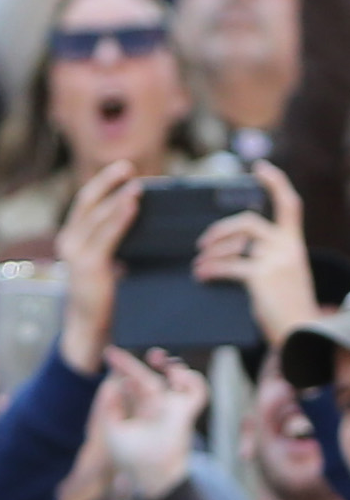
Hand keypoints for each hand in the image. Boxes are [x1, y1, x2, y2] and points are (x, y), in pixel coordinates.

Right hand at [55, 159, 143, 369]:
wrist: (94, 328)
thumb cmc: (109, 293)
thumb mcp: (113, 260)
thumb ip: (120, 239)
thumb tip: (146, 215)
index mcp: (75, 238)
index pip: (88, 202)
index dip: (105, 183)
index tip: (126, 170)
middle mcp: (69, 242)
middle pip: (87, 201)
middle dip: (107, 181)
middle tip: (129, 167)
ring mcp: (74, 253)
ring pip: (96, 215)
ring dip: (118, 197)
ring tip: (137, 185)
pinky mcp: (86, 265)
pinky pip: (105, 234)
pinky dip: (119, 217)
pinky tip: (132, 205)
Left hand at [95, 346, 209, 499]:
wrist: (151, 474)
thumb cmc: (132, 457)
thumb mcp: (113, 431)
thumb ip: (110, 409)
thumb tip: (110, 386)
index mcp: (139, 407)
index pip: (131, 382)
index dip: (122, 367)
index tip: (110, 352)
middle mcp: (157, 404)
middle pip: (150, 376)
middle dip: (141, 363)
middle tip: (126, 352)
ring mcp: (173, 407)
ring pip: (178, 378)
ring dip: (171, 365)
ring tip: (158, 358)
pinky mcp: (186, 412)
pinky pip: (197, 392)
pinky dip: (192, 380)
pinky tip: (177, 374)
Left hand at [192, 160, 317, 345]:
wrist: (300, 332)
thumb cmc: (286, 306)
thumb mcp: (283, 274)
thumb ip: (266, 257)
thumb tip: (229, 250)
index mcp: (294, 243)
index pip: (289, 204)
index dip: (275, 182)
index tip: (260, 167)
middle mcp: (288, 247)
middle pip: (248, 220)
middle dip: (219, 228)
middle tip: (201, 243)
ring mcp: (276, 261)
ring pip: (235, 242)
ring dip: (211, 251)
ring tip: (198, 263)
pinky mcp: (262, 277)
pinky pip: (229, 266)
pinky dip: (211, 269)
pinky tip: (201, 274)